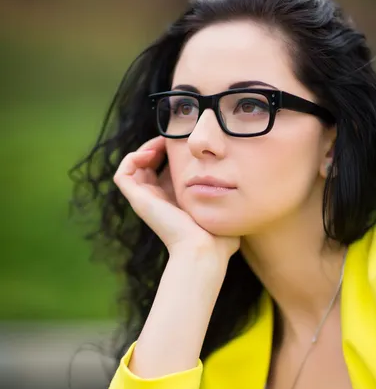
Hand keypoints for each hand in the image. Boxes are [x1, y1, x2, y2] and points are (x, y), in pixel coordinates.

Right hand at [113, 136, 239, 262]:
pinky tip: (152, 153)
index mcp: (176, 202)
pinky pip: (122, 174)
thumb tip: (240, 190)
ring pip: (133, 168)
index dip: (171, 154)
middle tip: (171, 140)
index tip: (186, 144)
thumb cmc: (218, 238)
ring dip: (144, 149)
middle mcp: (158, 200)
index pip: (166, 172)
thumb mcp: (224, 209)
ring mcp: (146, 201)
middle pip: (148, 167)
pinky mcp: (138, 201)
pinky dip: (132, 158)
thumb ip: (229, 199)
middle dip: (157, 147)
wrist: (204, 249)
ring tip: (160, 143)